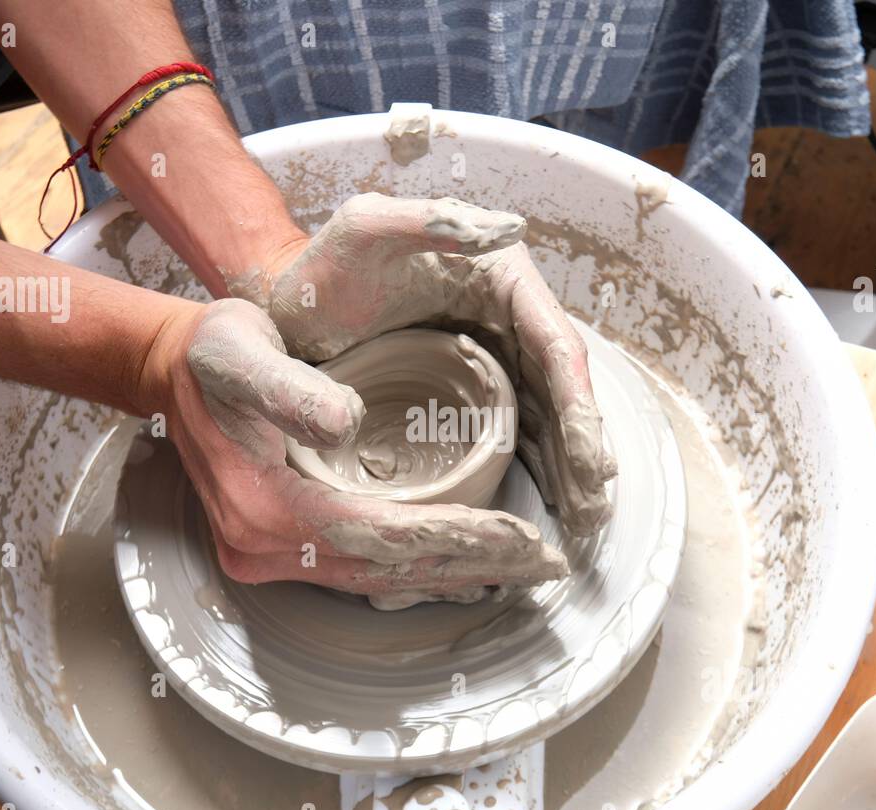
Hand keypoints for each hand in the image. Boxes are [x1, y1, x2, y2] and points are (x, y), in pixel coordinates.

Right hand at [140, 298, 567, 608]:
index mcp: (265, 505)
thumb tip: (345, 423)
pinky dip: (410, 567)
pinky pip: (355, 569)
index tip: (523, 538)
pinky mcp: (273, 546)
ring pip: (374, 577)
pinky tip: (453, 564)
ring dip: (447, 573)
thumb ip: (292, 391)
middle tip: (542, 565)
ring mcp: (265, 553)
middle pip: (387, 569)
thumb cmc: (215, 353)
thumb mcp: (243, 353)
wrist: (172, 369)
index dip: (457, 537)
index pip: (383, 534)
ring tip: (515, 570)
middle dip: (469, 566)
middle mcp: (264, 546)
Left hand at [248, 193, 617, 536]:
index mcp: (501, 277)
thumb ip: (430, 222)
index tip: (589, 462)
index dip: (579, 408)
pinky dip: (534, 466)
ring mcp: (490, 353)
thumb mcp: (367, 229)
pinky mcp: (467, 385)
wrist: (283, 303)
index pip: (556, 347)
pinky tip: (545, 503)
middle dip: (582, 453)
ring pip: (545, 416)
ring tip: (580, 521)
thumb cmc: (321, 268)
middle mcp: (507, 315)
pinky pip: (513, 428)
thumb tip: (510, 227)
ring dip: (567, 469)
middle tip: (591, 512)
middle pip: (562, 390)